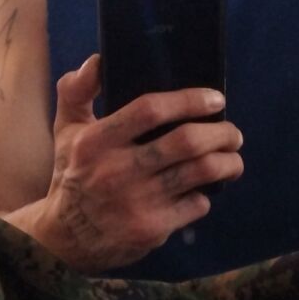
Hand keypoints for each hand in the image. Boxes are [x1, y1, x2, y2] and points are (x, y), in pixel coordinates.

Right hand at [33, 54, 243, 270]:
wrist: (65, 240)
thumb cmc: (73, 175)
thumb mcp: (66, 131)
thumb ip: (77, 92)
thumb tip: (98, 59)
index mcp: (96, 141)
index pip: (150, 109)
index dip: (190, 100)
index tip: (215, 99)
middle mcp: (117, 170)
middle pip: (187, 141)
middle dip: (222, 133)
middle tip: (233, 133)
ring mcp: (137, 202)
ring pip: (201, 172)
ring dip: (228, 162)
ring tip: (233, 158)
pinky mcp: (152, 229)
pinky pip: (197, 205)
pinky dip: (206, 195)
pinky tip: (202, 189)